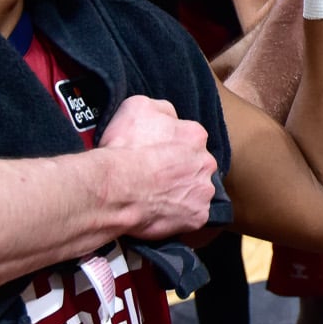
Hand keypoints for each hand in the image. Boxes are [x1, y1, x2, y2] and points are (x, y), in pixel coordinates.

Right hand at [98, 97, 219, 241]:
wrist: (116, 188)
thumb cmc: (125, 147)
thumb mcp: (137, 106)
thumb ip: (162, 109)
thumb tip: (170, 117)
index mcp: (195, 135)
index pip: (189, 139)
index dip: (170, 147)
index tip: (155, 154)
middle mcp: (206, 162)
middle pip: (196, 165)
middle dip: (180, 170)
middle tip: (156, 176)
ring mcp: (203, 191)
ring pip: (196, 190)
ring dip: (181, 192)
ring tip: (157, 196)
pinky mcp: (198, 216)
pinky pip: (192, 215)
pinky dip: (179, 214)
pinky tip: (161, 211)